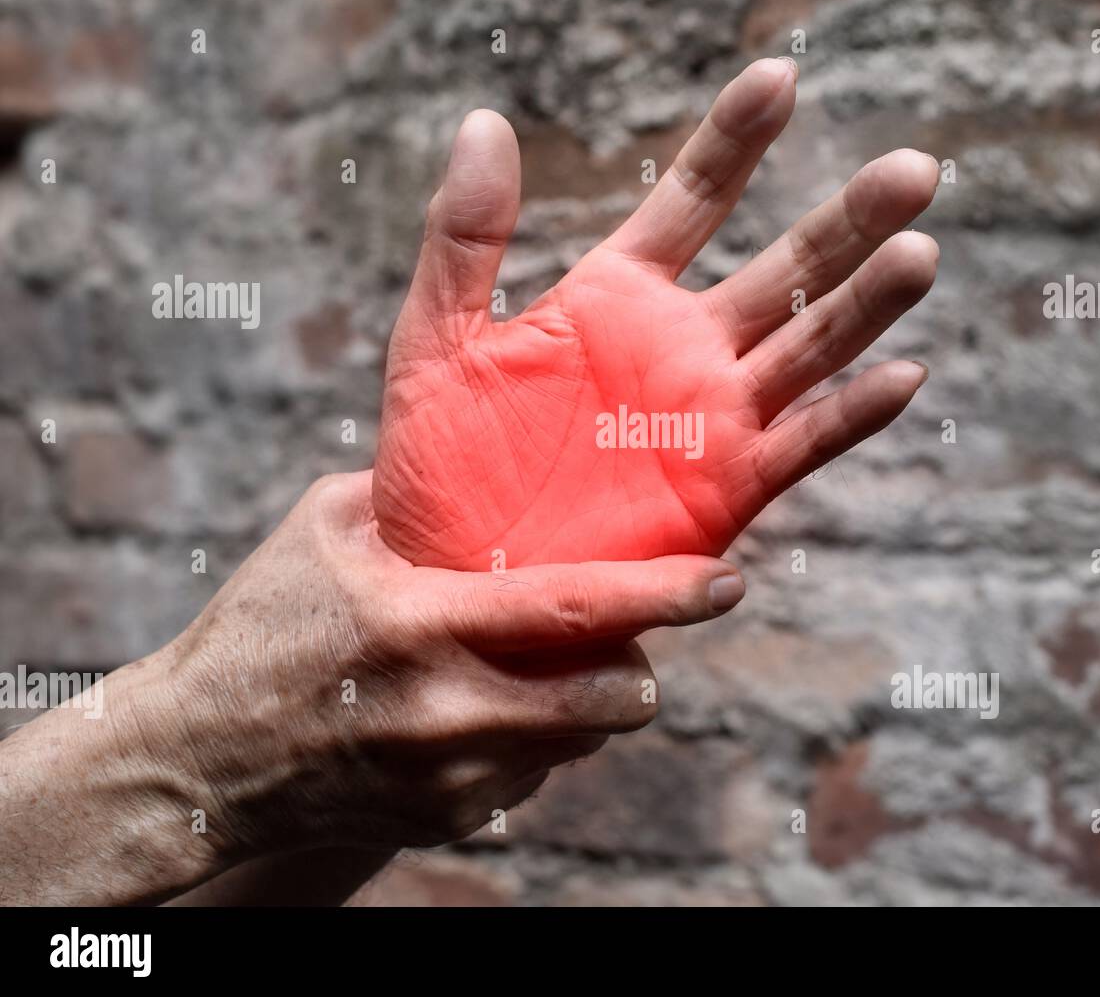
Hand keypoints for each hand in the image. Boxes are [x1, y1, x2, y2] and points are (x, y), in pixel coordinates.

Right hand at [0, 471, 744, 902]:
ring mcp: (452, 776)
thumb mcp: (324, 530)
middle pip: (612, 701)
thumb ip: (416, 494)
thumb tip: (496, 454)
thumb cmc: (259, 625)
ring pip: (583, 742)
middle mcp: (448, 710)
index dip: (667, 596)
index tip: (731, 579)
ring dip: (587, 703)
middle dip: (641, 667)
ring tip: (535, 666)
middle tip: (623, 637)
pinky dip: (535, 740)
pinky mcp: (449, 818)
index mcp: (420, 623)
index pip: (576, 609)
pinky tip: (481, 709)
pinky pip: (538, 776)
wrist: (197, 759)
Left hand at [373, 57, 939, 568]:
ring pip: (809, 348)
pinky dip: (852, 416)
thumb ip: (464, 237)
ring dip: (866, 304)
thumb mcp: (437, 339)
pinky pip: (802, 445)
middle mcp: (681, 348)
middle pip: (784, 269)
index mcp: (617, 297)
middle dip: (847, 220)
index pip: (694, 198)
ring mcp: (711, 418)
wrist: (455, 578)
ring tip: (919, 252)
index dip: (738, 137)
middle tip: (914, 171)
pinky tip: (902, 377)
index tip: (782, 76)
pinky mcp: (726, 490)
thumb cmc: (438, 464)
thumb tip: (484, 121)